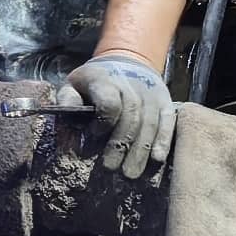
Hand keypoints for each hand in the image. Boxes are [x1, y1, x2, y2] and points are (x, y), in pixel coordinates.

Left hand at [58, 48, 177, 178]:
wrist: (127, 62)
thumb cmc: (93, 83)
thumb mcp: (73, 86)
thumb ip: (67, 104)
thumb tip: (70, 128)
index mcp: (104, 79)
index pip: (109, 102)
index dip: (102, 122)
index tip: (93, 135)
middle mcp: (132, 84)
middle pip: (131, 117)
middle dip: (120, 144)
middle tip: (110, 168)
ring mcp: (152, 93)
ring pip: (149, 124)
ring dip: (140, 151)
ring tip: (129, 174)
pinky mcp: (166, 102)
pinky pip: (168, 122)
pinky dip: (163, 141)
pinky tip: (156, 160)